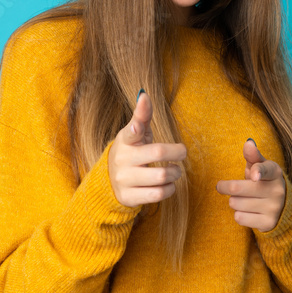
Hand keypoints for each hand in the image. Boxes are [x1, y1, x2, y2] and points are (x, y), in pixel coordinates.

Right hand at [108, 90, 186, 207]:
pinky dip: (170, 189)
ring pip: (161, 176)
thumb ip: (142, 116)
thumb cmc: (131, 151)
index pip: (131, 132)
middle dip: (177, 152)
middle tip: (181, 153)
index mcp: (125, 140)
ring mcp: (124, 179)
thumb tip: (144, 95)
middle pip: (158, 153)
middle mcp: (122, 159)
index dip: (135, 128)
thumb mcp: (135, 133)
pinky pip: (158, 194)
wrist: (110, 181)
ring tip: (175, 171)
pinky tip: (168, 184)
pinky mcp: (128, 197)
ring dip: (175, 173)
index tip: (137, 127)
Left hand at [215, 139, 285, 231]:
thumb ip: (253, 156)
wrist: (282, 207)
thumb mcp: (261, 166)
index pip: (265, 169)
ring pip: (236, 203)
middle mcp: (277, 190)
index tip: (254, 176)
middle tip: (221, 186)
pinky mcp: (268, 223)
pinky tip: (246, 211)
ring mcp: (274, 207)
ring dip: (234, 201)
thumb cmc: (264, 181)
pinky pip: (240, 218)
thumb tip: (248, 143)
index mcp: (274, 172)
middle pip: (237, 188)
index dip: (258, 171)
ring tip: (242, 199)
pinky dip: (239, 214)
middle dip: (224, 187)